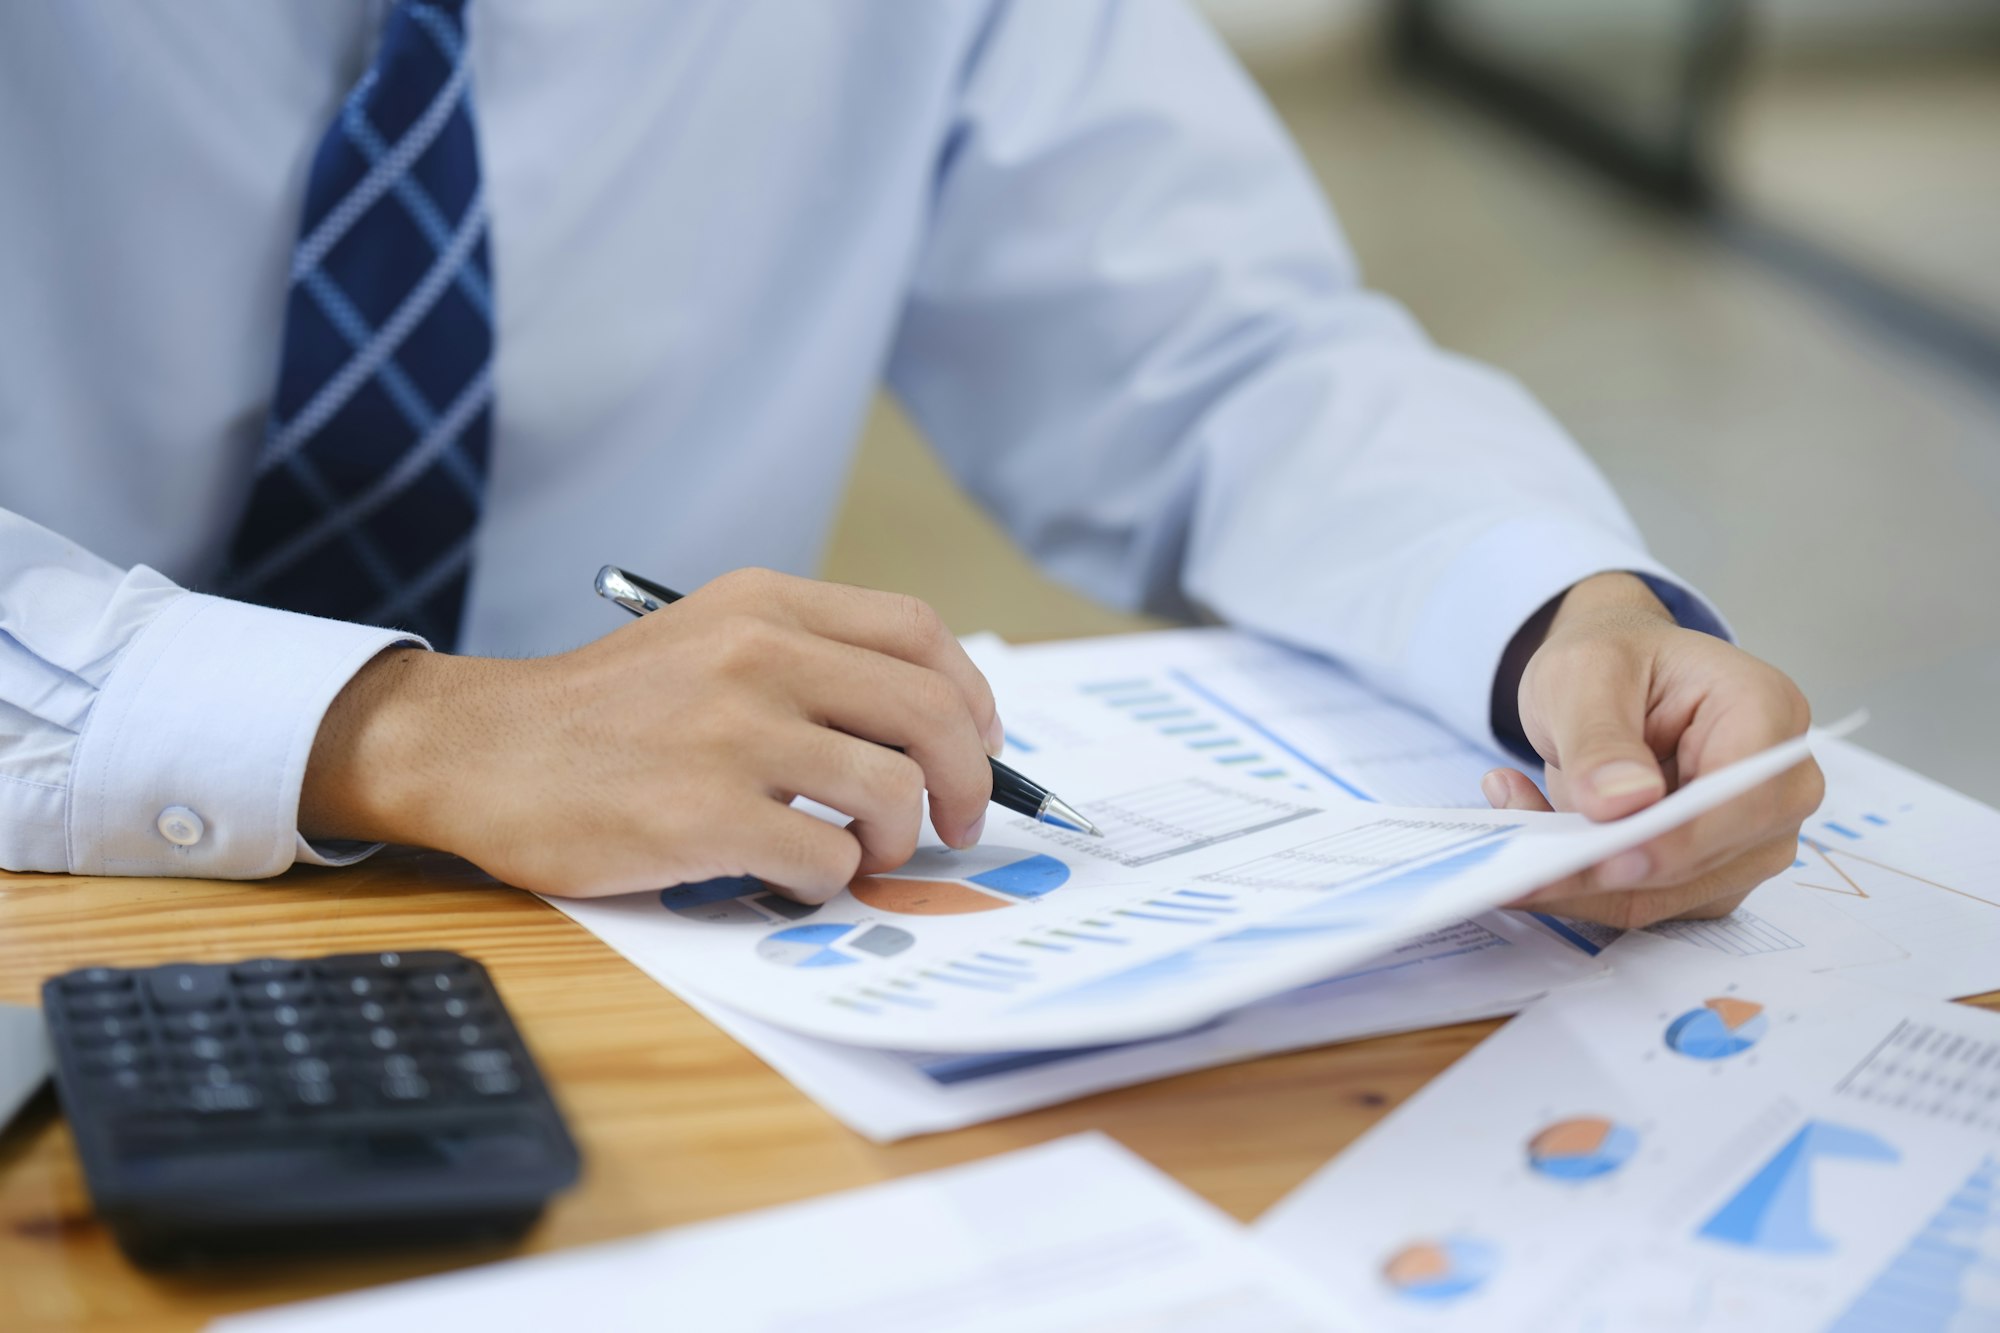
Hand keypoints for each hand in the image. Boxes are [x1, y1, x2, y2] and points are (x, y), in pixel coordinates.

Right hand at [299, 568, 1001, 899]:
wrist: (477, 750)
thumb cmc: (601, 712)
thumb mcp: (707, 640)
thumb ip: (806, 661)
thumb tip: (927, 726)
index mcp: (766, 605)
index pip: (918, 634)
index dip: (971, 696)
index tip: (978, 743)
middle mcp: (758, 655)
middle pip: (930, 714)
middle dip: (967, 781)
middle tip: (953, 822)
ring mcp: (732, 734)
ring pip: (893, 792)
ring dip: (897, 840)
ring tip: (862, 854)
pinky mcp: (704, 816)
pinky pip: (828, 860)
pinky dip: (830, 882)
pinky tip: (791, 877)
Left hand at [1483, 572, 1822, 928]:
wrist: (1613, 680)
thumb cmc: (1615, 662)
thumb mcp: (1585, 673)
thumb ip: (1601, 736)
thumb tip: (1623, 804)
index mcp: (1767, 714)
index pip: (1742, 800)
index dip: (1678, 839)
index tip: (1607, 854)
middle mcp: (1776, 788)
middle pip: (1704, 859)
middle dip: (1607, 869)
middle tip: (1520, 858)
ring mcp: (1747, 841)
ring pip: (1663, 895)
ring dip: (1577, 877)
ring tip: (1510, 820)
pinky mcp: (1704, 876)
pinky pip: (1637, 901)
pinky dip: (1575, 882)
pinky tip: (1530, 833)